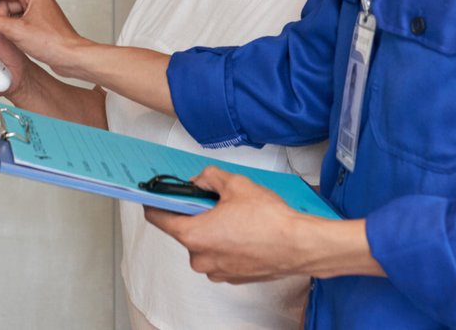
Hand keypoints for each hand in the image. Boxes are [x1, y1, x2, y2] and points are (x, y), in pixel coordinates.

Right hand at [0, 0, 92, 75]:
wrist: (72, 58)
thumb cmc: (54, 42)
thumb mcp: (17, 31)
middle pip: (5, 3)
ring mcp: (38, 11)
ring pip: (10, 14)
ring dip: (3, 26)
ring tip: (7, 39)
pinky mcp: (38, 23)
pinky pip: (17, 22)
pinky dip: (10, 30)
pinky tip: (11, 42)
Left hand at [144, 167, 312, 283]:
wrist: (298, 246)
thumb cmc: (269, 220)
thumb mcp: (235, 184)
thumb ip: (209, 178)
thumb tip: (199, 181)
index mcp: (193, 235)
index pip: (158, 218)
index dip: (157, 202)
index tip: (158, 194)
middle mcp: (200, 258)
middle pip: (185, 230)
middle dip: (195, 213)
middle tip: (213, 199)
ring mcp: (216, 271)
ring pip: (204, 244)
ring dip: (212, 229)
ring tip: (235, 215)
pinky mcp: (231, 277)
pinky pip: (219, 255)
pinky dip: (225, 243)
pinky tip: (243, 231)